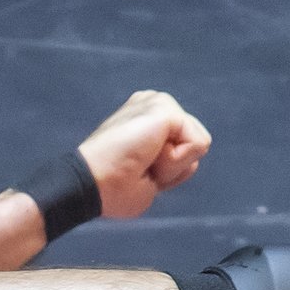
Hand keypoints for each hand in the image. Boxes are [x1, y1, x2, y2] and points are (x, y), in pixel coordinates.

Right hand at [76, 90, 210, 219]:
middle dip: (173, 167)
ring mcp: (158, 102)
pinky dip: (175, 161)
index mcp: (147, 119)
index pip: (185, 147)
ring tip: (140, 162)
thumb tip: (199, 145)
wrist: (91, 183)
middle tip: (138, 168)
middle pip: (194, 145)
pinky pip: (196, 145)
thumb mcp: (150, 178)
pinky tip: (146, 156)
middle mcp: (153, 103)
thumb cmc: (112, 187)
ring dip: (172, 165)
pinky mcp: (165, 108)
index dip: (168, 171)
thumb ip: (174, 161)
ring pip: (196, 145)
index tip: (136, 171)